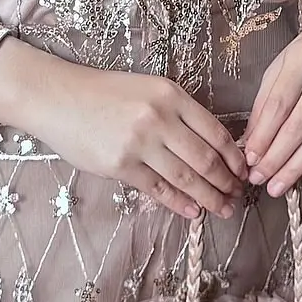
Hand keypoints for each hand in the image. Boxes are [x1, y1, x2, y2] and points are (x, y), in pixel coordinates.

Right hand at [0, 38, 246, 221]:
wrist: (58, 98)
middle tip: (237, 197)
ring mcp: (139, 144)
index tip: (243, 172)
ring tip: (223, 209)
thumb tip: (212, 145)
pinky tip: (192, 212)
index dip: (234, 157)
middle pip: (205, 159)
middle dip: (226, 182)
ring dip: (209, 198)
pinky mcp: (120, 166)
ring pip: (186, 178)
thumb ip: (178, 113)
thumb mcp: (148, 89)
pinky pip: (158, 189)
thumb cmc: (104, 93)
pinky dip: (179, 203)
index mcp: (171, 96)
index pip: (215, 132)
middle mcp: (159, 119)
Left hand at [241, 0, 301, 198]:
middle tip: (259, 180)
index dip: (262, 136)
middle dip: (276, 158)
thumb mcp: (281, 65)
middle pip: (299, 125)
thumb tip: (251, 141)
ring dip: (298, 167)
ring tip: (278, 185)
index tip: (249, 159)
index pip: (278, 105)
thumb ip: (265, 101)